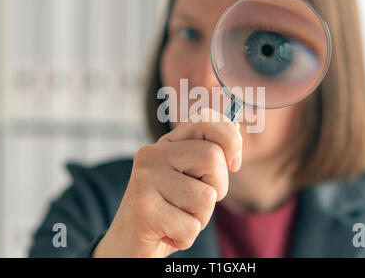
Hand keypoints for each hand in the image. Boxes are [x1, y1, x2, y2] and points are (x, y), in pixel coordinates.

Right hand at [92, 108, 242, 256]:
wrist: (128, 245)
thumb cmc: (168, 211)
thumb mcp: (190, 178)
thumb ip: (209, 153)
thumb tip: (235, 128)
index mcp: (166, 144)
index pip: (206, 119)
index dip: (230, 139)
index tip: (233, 163)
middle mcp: (152, 155)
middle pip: (212, 157)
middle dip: (218, 187)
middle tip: (196, 203)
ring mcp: (145, 180)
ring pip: (206, 196)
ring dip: (200, 217)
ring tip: (177, 219)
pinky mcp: (143, 210)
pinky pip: (191, 226)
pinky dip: (186, 237)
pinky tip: (167, 234)